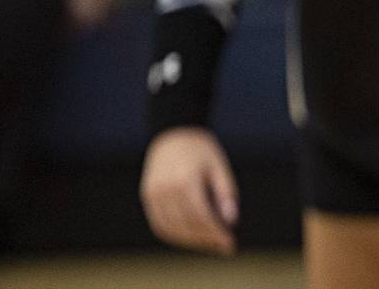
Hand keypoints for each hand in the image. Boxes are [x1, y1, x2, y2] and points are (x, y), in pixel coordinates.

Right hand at [141, 128, 239, 253]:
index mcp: (186, 179)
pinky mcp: (147, 196)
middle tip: (222, 245)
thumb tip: (230, 221)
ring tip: (209, 242)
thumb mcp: (219, 165)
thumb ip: (226, 192)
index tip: (230, 244)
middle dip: (206, 239)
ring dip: (191, 241)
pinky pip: (160, 225)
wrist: (173, 132)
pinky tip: (190, 236)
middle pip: (187, 225)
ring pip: (172, 229)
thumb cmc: (200, 149)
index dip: (216, 233)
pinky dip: (175, 235)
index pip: (202, 216)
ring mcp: (153, 194)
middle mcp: (166, 188)